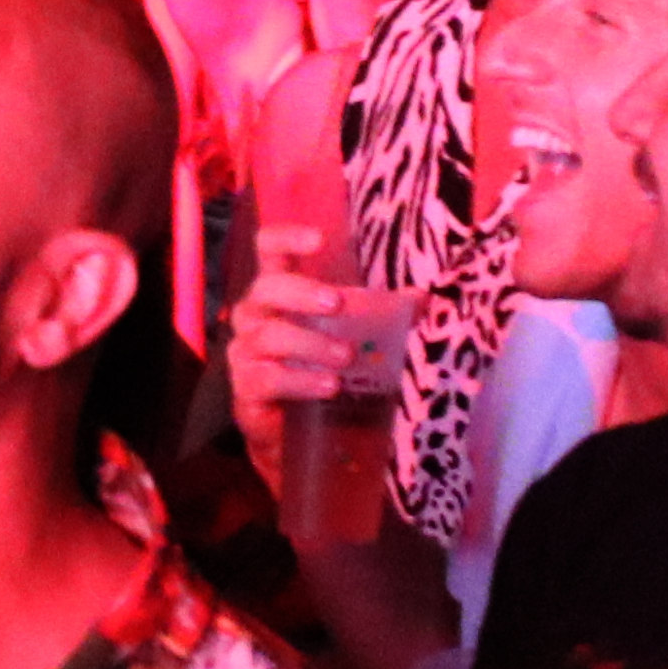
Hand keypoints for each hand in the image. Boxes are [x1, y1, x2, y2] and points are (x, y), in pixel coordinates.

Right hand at [227, 228, 367, 494]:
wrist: (292, 430)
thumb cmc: (318, 366)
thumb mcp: (349, 335)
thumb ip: (380, 315)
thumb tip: (423, 299)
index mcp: (278, 291)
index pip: (268, 250)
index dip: (286, 238)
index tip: (318, 240)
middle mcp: (254, 314)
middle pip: (267, 288)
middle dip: (302, 293)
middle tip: (338, 304)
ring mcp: (244, 349)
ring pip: (270, 335)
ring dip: (311, 343)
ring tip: (347, 357)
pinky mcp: (245, 386)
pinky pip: (268, 377)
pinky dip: (301, 380)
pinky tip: (329, 386)